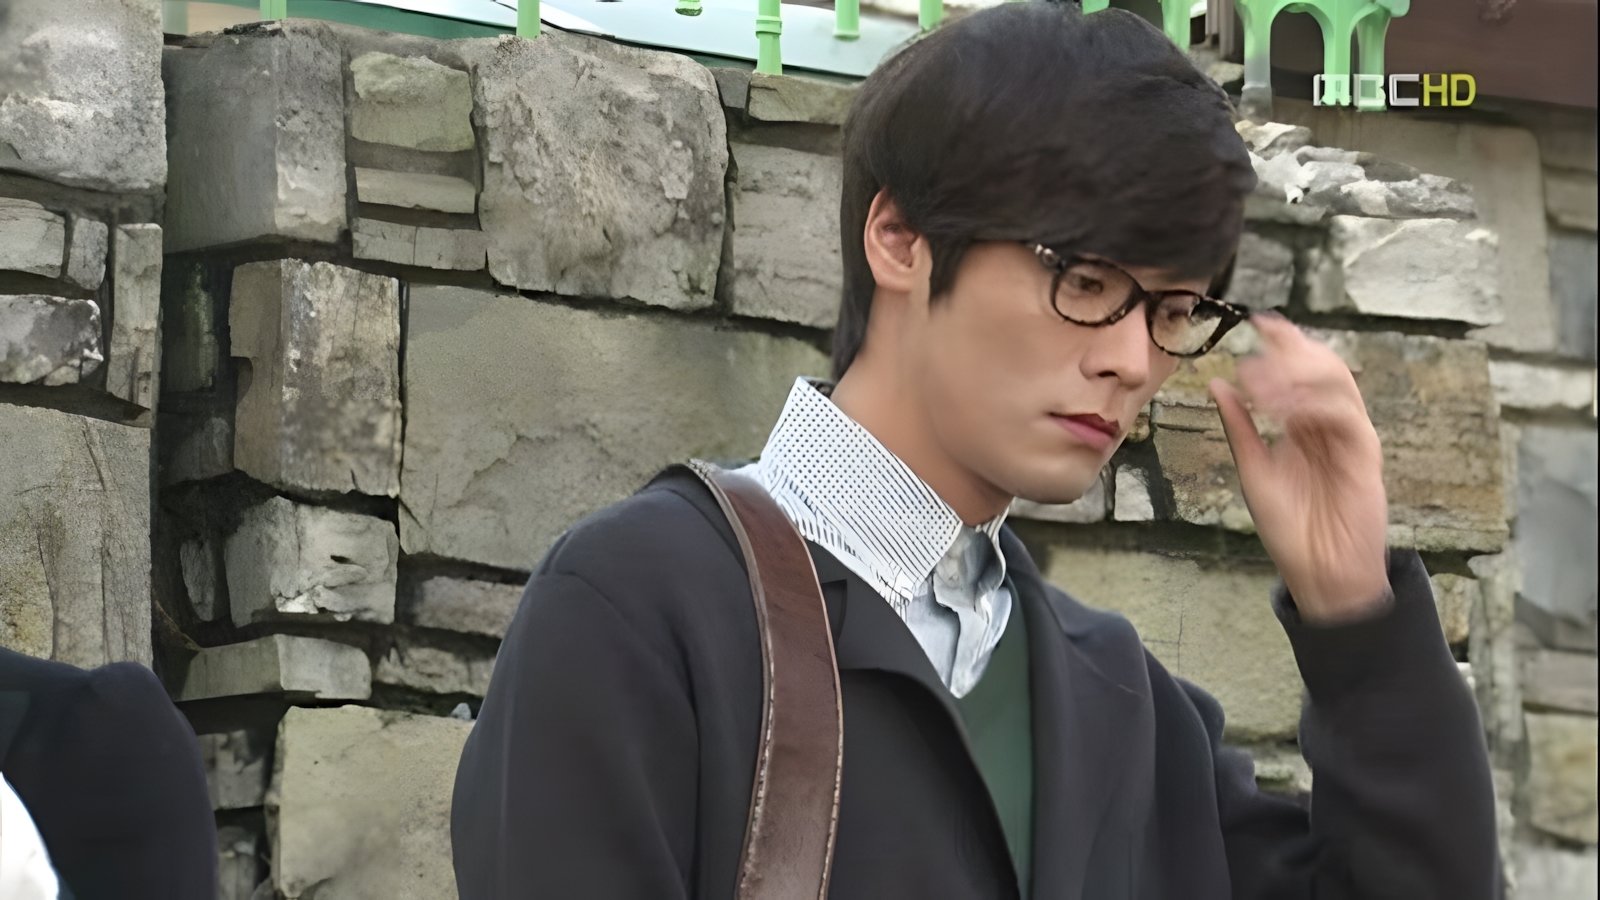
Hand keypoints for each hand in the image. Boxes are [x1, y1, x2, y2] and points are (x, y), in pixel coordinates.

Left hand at [1207, 313, 1390, 623]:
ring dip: (1300, 373)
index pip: (1299, 371)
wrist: (1320, 572)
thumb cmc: (1291, 528)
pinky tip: (1286, 409)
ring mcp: (1350, 437)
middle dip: (1294, 348)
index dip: (1284, 343)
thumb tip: (1217, 383)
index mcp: (1304, 424)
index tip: (1258, 322)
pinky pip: (1346, 417)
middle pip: (1323, 366)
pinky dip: (1316, 405)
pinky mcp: (1365, 457)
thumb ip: (1239, 427)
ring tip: (1265, 380)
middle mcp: (1330, 424)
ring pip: (1338, 383)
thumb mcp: (1253, 470)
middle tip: (1263, 340)